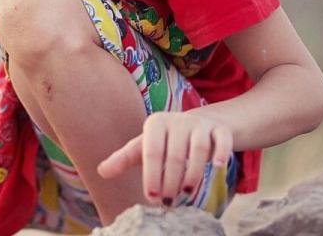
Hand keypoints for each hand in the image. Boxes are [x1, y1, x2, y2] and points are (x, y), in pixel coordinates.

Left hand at [97, 111, 232, 205]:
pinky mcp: (219, 129)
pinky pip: (222, 140)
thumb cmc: (164, 141)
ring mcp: (200, 124)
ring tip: (186, 193)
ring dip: (193, 174)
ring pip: (199, 149)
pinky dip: (221, 153)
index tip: (152, 198)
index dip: (152, 175)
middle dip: (171, 181)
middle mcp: (178, 120)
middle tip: (169, 202)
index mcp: (156, 124)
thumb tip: (101, 172)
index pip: (152, 152)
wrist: (196, 125)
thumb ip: (123, 159)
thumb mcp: (142, 148)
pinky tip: (217, 167)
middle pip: (175, 155)